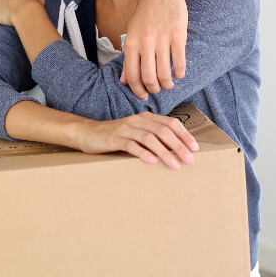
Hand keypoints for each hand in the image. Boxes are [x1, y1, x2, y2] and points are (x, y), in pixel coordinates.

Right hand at [74, 112, 197, 169]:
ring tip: (175, 166)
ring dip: (165, 152)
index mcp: (145, 118)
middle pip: (162, 130)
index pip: (169, 123)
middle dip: (178, 145)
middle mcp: (137, 120)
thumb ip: (153, 137)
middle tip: (190, 160)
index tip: (195, 148)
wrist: (88, 133)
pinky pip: (131, 145)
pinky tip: (151, 161)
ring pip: (149, 138)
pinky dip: (143, 152)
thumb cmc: (116, 137)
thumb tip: (177, 151)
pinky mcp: (114, 138)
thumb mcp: (136, 133)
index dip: (184, 134)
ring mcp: (125, 129)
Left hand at [121, 0, 187, 99]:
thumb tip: (124, 80)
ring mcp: (162, 39)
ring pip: (164, 73)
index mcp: (131, 43)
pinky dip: (180, 73)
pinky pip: (179, 62)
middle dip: (153, 90)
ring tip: (168, 84)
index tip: (143, 96)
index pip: (132, 75)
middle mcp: (145, 43)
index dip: (137, 90)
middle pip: (148, 78)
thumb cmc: (144, 14)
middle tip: (157, 90)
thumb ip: (128, 57)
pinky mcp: (178, 35)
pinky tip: (179, 74)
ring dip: (167, 84)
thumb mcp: (131, 33)